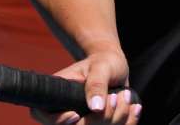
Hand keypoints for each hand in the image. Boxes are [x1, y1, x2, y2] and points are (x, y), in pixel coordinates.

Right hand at [28, 49, 142, 124]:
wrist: (115, 65)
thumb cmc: (104, 61)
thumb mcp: (101, 67)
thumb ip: (96, 84)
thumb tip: (95, 107)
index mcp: (59, 94)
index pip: (45, 115)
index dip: (58, 121)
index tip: (76, 115)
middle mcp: (68, 110)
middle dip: (102, 118)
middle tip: (115, 96)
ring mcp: (84, 120)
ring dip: (118, 117)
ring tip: (125, 95)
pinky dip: (128, 121)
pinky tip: (134, 107)